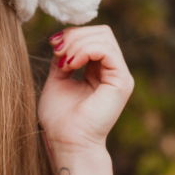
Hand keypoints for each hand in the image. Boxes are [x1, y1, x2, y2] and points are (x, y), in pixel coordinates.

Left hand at [38, 24, 135, 153]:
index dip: (73, 34)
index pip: (94, 36)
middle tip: (57, 50)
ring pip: (104, 37)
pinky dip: (85, 51)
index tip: (53, 45)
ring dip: (77, 44)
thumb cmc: (60, 119)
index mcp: (100, 71)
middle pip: (101, 32)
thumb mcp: (58, 80)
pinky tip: (71, 64)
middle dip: (75, 35)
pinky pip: (106, 51)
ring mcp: (119, 76)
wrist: (67, 142)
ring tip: (63, 62)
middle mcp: (113, 71)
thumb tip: (62, 41)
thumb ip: (63, 59)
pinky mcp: (121, 82)